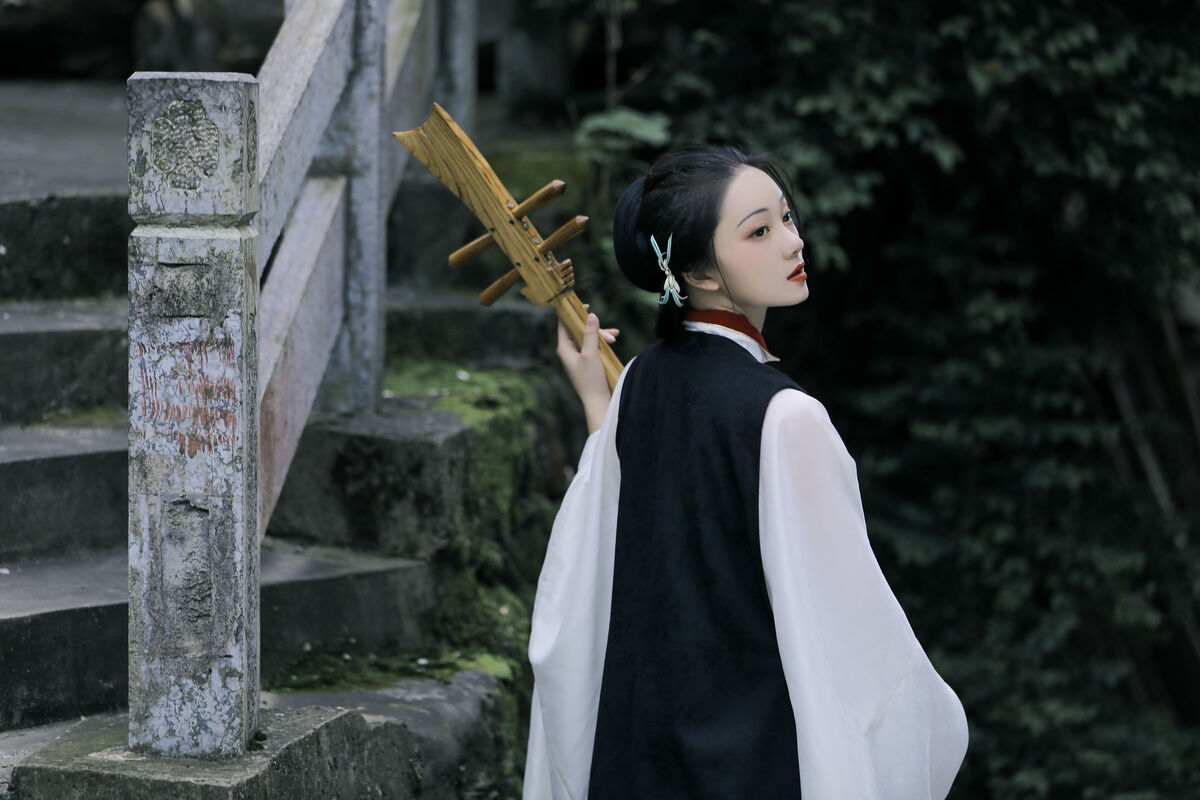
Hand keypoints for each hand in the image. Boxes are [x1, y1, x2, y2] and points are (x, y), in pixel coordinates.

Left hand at [557, 309, 618, 433]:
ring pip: (588, 337)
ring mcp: (577, 356)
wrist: (597, 400)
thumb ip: (591, 334)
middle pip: (579, 330)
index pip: (563, 324)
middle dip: (596, 329)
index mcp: (563, 348)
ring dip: (601, 335)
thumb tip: (591, 315)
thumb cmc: (590, 379)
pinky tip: (613, 340)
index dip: (572, 313)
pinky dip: (602, 342)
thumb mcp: (591, 354)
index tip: (585, 305)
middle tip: (611, 334)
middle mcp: (568, 350)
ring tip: (615, 338)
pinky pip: (593, 345)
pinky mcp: (586, 361)